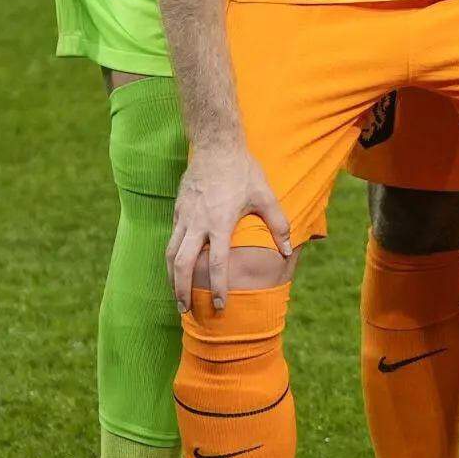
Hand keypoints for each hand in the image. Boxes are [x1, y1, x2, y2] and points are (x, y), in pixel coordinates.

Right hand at [170, 138, 290, 312]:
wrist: (216, 145)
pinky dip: (171, 259)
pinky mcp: (177, 211)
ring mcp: (184, 217)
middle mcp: (198, 223)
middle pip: (183, 265)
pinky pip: (171, 240)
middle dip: (182, 291)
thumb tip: (287, 250)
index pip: (218, 263)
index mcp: (220, 222)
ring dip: (171, 279)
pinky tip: (176, 270)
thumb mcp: (265, 196)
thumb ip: (278, 224)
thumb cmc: (243, 171)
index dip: (218, 287)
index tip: (220, 306)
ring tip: (176, 297)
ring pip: (170, 255)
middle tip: (186, 311)